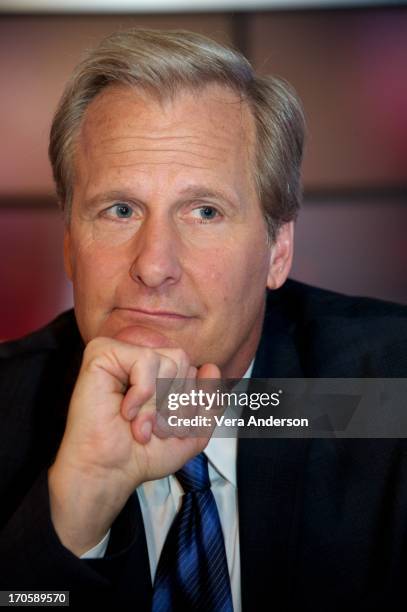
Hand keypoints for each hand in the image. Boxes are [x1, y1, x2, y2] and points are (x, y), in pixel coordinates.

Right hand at [48, 337, 219, 555]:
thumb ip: (210, 401)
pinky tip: (125, 411)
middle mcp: (136, 358)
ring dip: (157, 404)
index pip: (190, 368)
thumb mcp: (193, 432)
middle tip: (152, 429)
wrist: (108, 473)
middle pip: (182, 361)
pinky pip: (146, 360)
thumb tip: (212, 367)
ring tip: (139, 425)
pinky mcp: (101, 353)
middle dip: (174, 404)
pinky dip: (143, 393)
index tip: (165, 428)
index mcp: (153, 371)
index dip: (186, 403)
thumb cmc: (143, 454)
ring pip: (167, 361)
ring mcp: (118, 353)